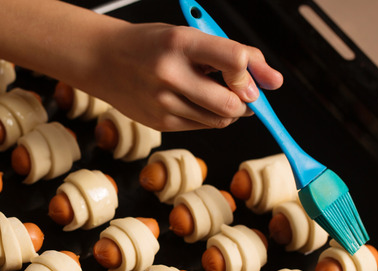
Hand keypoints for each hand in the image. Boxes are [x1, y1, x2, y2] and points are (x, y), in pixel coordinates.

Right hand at [79, 22, 283, 131]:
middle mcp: (170, 74)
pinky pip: (202, 127)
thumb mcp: (189, 35)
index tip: (250, 74)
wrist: (103, 60)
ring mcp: (163, 103)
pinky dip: (208, 117)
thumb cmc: (150, 45)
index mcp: (180, 43)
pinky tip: (194, 100)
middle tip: (239, 91)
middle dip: (245, 101)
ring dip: (228, 110)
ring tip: (211, 91)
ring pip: (220, 120)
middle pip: (232, 103)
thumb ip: (232, 54)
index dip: (251, 72)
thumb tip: (274, 82)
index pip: (235, 60)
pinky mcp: (159, 123)